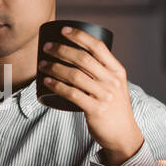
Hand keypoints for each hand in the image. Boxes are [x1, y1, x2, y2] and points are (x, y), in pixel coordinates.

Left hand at [39, 25, 144, 165]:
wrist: (124, 134)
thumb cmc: (115, 108)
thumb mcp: (115, 86)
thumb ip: (102, 72)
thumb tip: (77, 57)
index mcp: (117, 71)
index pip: (98, 47)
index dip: (79, 36)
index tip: (63, 30)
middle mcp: (112, 81)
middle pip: (83, 58)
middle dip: (62, 49)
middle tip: (47, 47)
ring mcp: (104, 95)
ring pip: (74, 75)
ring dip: (55, 67)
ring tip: (42, 64)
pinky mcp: (95, 110)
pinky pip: (71, 94)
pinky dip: (56, 86)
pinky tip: (46, 81)